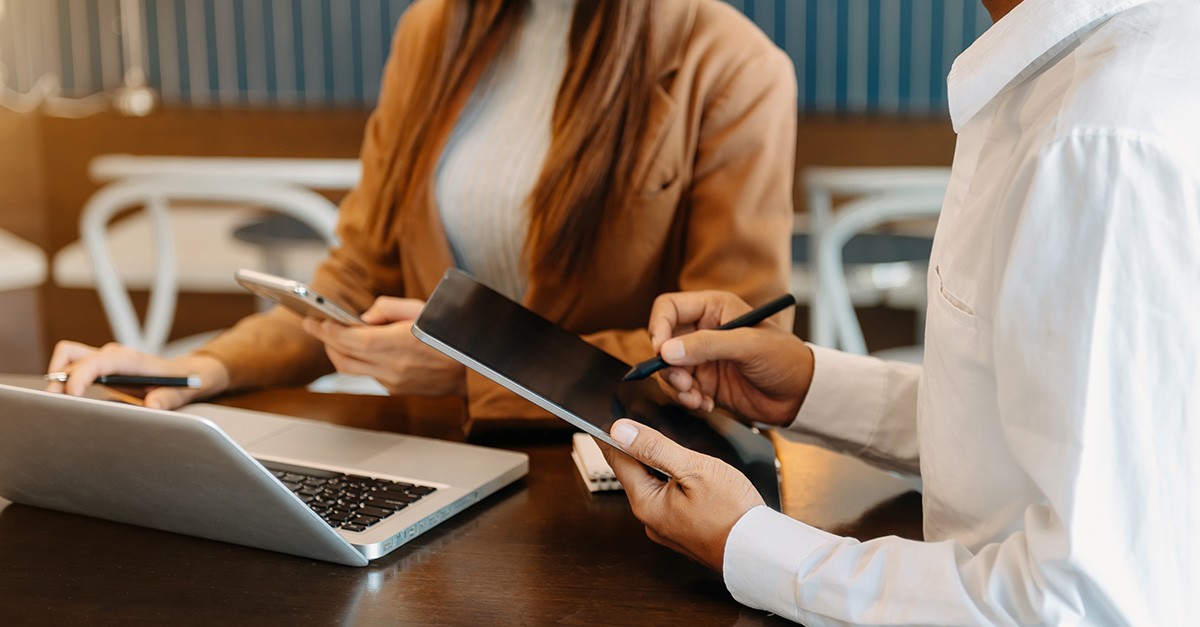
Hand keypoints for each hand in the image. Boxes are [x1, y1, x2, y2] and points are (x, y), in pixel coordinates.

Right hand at [45, 341, 229, 409]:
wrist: (188, 374)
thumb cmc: (183, 383)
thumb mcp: (182, 393)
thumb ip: (168, 398)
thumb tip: (152, 405)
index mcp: (133, 360)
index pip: (99, 361)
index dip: (81, 376)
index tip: (73, 395)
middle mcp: (115, 355)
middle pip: (73, 355)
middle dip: (59, 378)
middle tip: (57, 405)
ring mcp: (106, 359)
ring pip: (68, 358)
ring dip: (57, 378)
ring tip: (57, 404)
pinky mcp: (101, 367)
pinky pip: (73, 367)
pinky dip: (64, 381)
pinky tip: (67, 401)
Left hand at [302, 296, 466, 396]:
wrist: (477, 367)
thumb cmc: (453, 333)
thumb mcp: (422, 308)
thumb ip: (387, 308)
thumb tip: (364, 317)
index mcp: (395, 344)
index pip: (346, 339)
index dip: (325, 330)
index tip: (313, 321)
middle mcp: (391, 367)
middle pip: (342, 358)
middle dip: (325, 342)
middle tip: (317, 327)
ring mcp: (394, 382)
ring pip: (352, 370)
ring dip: (340, 354)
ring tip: (336, 337)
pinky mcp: (399, 390)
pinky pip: (369, 375)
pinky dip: (360, 362)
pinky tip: (364, 350)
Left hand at [599, 419, 763, 571]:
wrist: (759, 551)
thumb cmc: (733, 512)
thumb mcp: (694, 469)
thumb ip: (655, 448)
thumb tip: (620, 431)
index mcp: (646, 504)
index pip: (618, 460)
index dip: (613, 435)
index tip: (605, 418)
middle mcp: (651, 520)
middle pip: (634, 473)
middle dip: (635, 448)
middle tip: (633, 422)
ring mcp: (667, 527)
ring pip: (652, 485)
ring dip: (654, 464)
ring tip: (658, 441)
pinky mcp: (682, 531)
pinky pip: (667, 499)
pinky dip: (669, 480)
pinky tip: (682, 470)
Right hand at [648, 291, 813, 426]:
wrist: (802, 396)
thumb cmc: (785, 359)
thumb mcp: (748, 346)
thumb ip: (707, 345)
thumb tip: (666, 350)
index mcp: (713, 309)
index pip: (669, 308)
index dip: (659, 327)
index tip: (661, 352)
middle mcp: (704, 331)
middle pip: (663, 343)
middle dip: (668, 366)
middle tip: (684, 383)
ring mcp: (703, 359)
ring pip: (669, 370)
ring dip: (677, 387)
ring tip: (696, 398)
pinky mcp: (705, 383)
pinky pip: (681, 391)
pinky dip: (688, 400)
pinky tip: (707, 405)